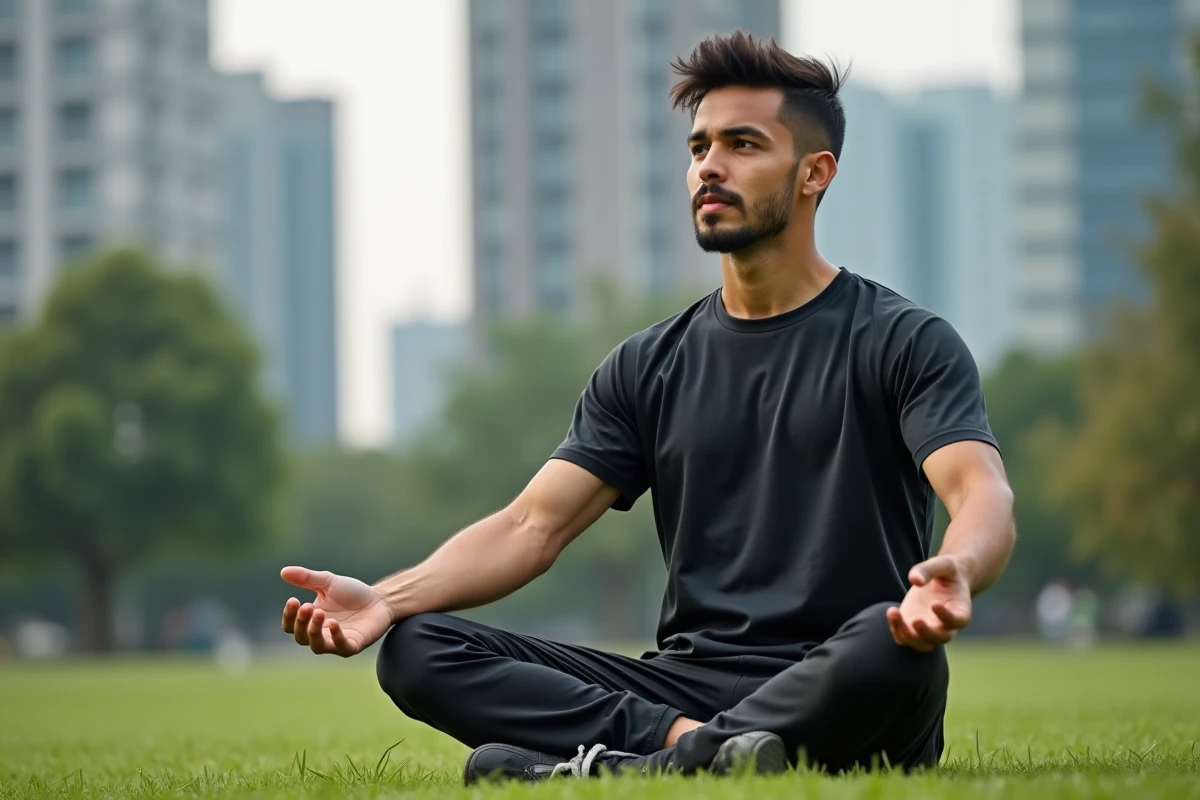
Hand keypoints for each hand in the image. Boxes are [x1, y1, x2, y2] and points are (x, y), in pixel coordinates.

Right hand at [280, 566, 394, 656]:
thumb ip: (307, 578)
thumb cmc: (352, 593)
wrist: (380, 599)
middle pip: (300, 637)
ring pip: (317, 646)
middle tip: (307, 606)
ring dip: (314, 632)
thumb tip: (283, 572)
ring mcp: (336, 642)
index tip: (293, 600)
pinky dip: (336, 637)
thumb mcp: (328, 582)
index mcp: (311, 620)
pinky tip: (334, 623)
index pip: (290, 625)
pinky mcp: (353, 645)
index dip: (289, 616)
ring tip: (319, 613)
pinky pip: (341, 647)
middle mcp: (320, 634)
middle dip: (300, 623)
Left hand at [886, 555, 971, 651]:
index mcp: (961, 610)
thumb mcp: (942, 563)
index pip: (958, 620)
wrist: (941, 580)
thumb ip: (929, 569)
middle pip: (941, 638)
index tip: (935, 603)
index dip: (947, 616)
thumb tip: (915, 580)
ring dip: (907, 634)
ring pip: (922, 644)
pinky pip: (905, 638)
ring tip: (894, 612)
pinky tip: (892, 611)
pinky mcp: (913, 629)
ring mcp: (930, 630)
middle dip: (927, 632)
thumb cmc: (946, 572)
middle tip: (915, 620)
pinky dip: (896, 629)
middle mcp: (947, 625)